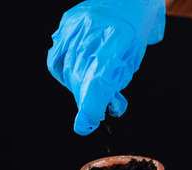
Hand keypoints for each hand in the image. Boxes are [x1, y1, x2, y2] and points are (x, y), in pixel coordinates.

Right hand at [47, 0, 165, 134]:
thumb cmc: (135, 29)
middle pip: (81, 78)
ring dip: (77, 88)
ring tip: (89, 88)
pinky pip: (56, 57)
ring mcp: (77, 25)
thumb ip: (116, 81)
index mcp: (118, 39)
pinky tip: (73, 75)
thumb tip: (104, 106)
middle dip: (86, 101)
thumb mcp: (133, 57)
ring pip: (67, 70)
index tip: (85, 125)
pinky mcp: (67, 23)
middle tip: (94, 111)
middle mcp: (94, 30)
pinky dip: (62, 72)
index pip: (99, 79)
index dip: (90, 106)